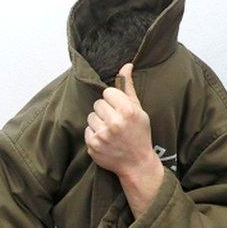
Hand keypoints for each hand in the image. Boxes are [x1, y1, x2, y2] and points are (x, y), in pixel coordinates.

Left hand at [84, 63, 164, 216]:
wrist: (137, 163)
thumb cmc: (139, 134)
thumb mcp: (139, 110)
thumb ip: (129, 87)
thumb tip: (126, 65)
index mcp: (127, 110)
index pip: (108, 92)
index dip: (113, 99)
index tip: (118, 107)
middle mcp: (114, 122)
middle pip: (98, 103)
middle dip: (105, 110)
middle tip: (115, 120)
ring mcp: (102, 135)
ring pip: (91, 116)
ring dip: (98, 121)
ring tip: (110, 130)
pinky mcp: (93, 145)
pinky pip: (87, 130)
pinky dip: (94, 133)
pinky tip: (105, 139)